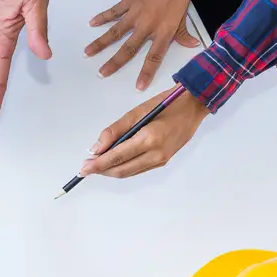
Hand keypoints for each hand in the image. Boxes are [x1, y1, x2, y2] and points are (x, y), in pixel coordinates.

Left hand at [79, 87, 208, 178]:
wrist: (193, 106)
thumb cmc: (165, 103)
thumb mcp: (136, 112)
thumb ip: (115, 130)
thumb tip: (96, 148)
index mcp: (149, 139)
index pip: (117, 157)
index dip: (98, 165)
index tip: (83, 168)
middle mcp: (156, 154)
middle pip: (122, 170)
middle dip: (102, 171)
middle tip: (85, 168)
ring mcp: (161, 160)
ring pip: (130, 172)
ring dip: (111, 171)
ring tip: (96, 166)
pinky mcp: (164, 161)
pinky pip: (139, 169)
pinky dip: (124, 168)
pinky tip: (114, 162)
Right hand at [84, 0, 198, 90]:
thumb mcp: (185, 15)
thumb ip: (183, 33)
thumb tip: (192, 45)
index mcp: (163, 31)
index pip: (154, 57)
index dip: (146, 72)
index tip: (138, 87)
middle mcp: (147, 26)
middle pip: (128, 49)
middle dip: (114, 63)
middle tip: (101, 73)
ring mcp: (135, 14)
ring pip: (115, 32)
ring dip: (100, 43)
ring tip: (87, 52)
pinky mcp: (128, 1)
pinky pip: (113, 12)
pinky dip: (102, 17)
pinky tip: (92, 23)